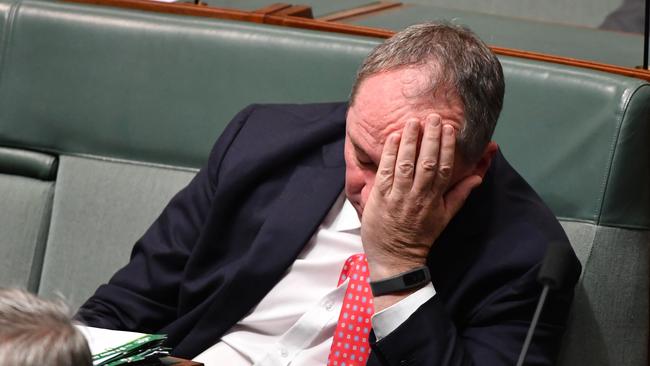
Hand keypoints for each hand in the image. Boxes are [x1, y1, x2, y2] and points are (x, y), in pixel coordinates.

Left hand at [361, 114, 482, 280]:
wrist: (396, 258)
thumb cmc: (421, 236)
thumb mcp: (446, 217)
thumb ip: (460, 194)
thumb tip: (478, 176)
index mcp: (436, 199)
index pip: (445, 168)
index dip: (447, 147)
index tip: (449, 128)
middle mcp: (418, 196)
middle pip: (427, 162)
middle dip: (430, 138)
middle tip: (433, 117)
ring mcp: (398, 196)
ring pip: (406, 165)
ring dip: (410, 141)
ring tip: (413, 121)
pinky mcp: (380, 198)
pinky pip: (386, 172)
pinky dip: (390, 154)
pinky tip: (394, 138)